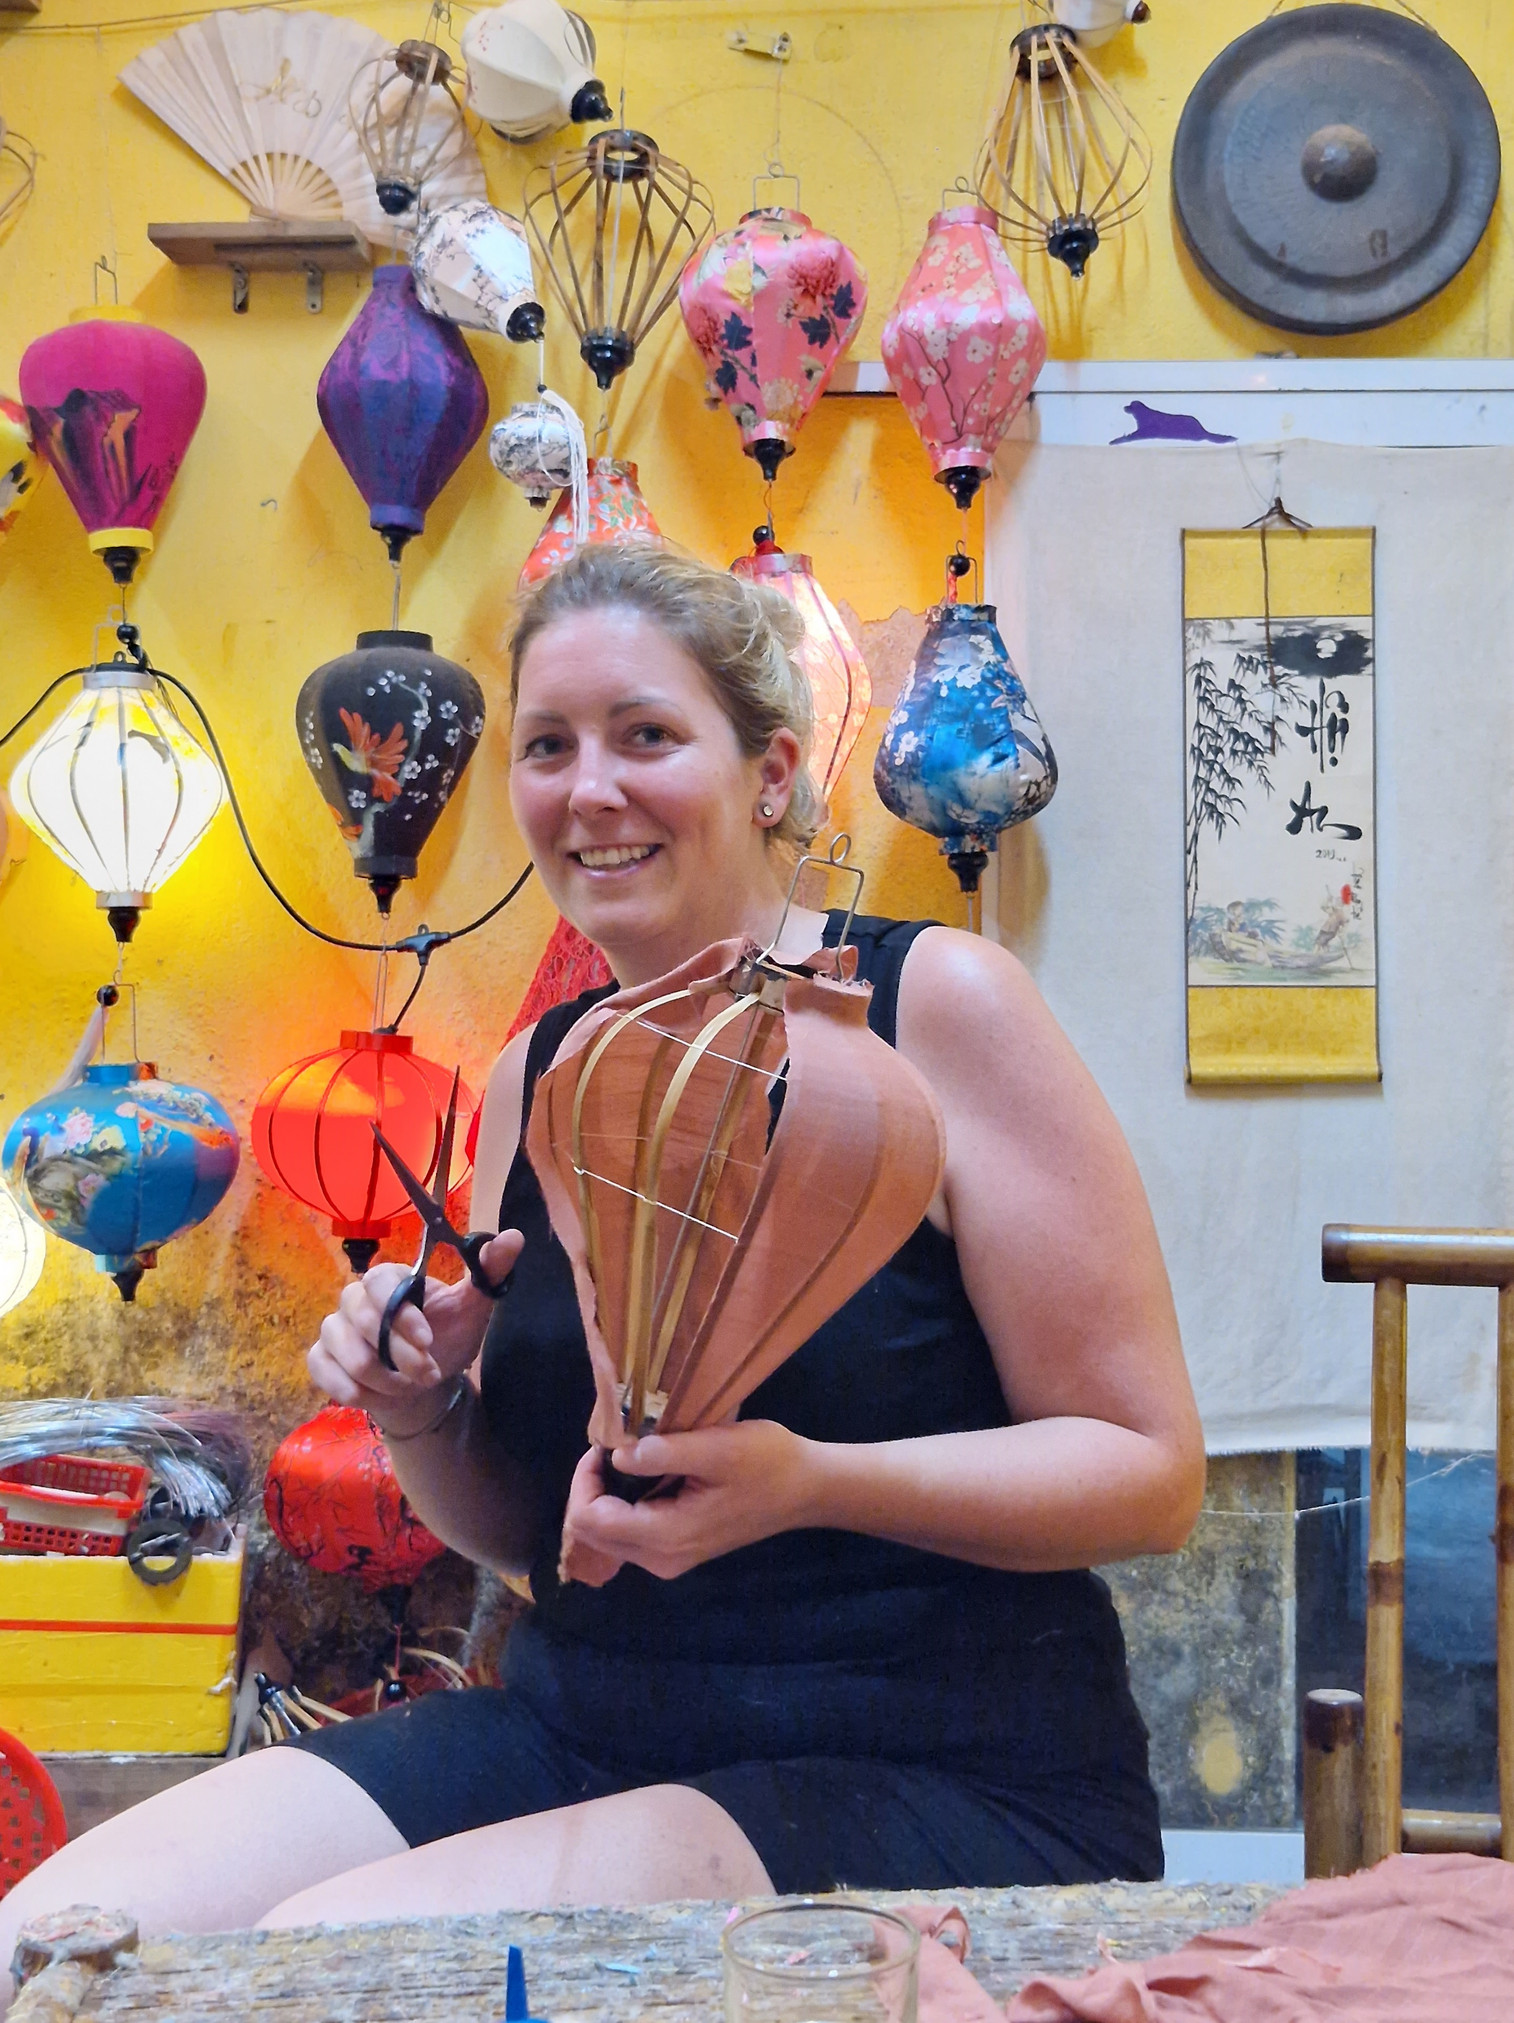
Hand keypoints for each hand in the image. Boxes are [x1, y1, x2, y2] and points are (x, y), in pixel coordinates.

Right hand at [307, 1230, 522, 1435]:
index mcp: (388, 1280)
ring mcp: (334, 1328)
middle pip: (362, 1319)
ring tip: (408, 1386)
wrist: (425, 1384)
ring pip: (344, 1351)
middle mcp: (354, 1299)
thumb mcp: (473, 1308)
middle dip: (399, 1354)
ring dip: (382, 1378)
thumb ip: (490, 1272)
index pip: (379, 1281)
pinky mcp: (321, 1358)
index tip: (428, 1339)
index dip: (400, 1313)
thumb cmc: (446, 1337)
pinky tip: (373, 1396)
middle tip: (428, 1372)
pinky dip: (350, 1389)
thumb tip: (514, 1237)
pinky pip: (322, 1370)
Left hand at [558, 1419, 817, 1585]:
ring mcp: (668, 1558)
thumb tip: (616, 1456)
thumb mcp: (719, 1447)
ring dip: (607, 1494)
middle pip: (591, 1531)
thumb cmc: (767, 1463)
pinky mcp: (677, 1549)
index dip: (584, 1480)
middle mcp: (660, 1559)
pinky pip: (628, 1531)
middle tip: (614, 1446)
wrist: (806, 1489)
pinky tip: (647, 1472)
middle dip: (591, 1487)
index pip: (589, 1520)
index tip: (604, 1444)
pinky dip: (624, 1502)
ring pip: (607, 1533)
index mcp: (666, 1536)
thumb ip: (664, 1453)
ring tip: (630, 1454)